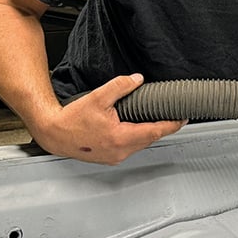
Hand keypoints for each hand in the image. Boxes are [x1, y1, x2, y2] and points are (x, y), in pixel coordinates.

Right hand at [30, 73, 186, 164]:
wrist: (54, 134)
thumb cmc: (71, 119)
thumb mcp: (98, 97)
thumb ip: (120, 86)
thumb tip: (137, 79)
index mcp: (120, 138)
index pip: (155, 131)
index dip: (172, 124)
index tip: (184, 118)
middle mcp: (119, 151)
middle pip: (150, 138)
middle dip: (163, 126)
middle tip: (175, 115)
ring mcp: (115, 157)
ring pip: (141, 144)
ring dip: (150, 132)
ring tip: (158, 118)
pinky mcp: (110, 157)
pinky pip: (131, 147)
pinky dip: (138, 137)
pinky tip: (138, 127)